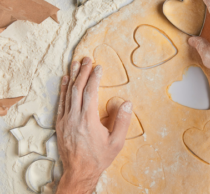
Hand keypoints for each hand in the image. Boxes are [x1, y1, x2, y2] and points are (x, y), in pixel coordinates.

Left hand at [56, 57, 131, 193]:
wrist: (79, 172)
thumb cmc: (99, 158)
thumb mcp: (116, 143)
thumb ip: (122, 122)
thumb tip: (128, 103)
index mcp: (88, 120)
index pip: (91, 92)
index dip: (94, 78)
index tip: (98, 67)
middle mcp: (74, 117)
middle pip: (78, 89)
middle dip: (82, 72)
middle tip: (86, 59)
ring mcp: (65, 120)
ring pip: (67, 93)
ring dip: (72, 77)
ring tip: (74, 63)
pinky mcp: (59, 123)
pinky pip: (60, 102)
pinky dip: (62, 89)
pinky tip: (64, 80)